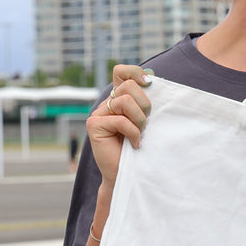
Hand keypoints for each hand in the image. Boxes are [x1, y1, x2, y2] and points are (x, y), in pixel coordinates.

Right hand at [86, 64, 152, 187]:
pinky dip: (133, 133)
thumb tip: (151, 74)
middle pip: (128, 86)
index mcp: (119, 99)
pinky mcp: (94, 125)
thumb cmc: (142, 148)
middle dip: (145, 104)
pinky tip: (134, 144)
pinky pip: (120, 120)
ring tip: (140, 134)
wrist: (130, 173)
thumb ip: (145, 100)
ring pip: (125, 101)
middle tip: (146, 123)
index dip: (134, 72)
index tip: (149, 83)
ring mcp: (98, 114)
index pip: (121, 72)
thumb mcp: (147, 119)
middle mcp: (107, 104)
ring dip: (140, 120)